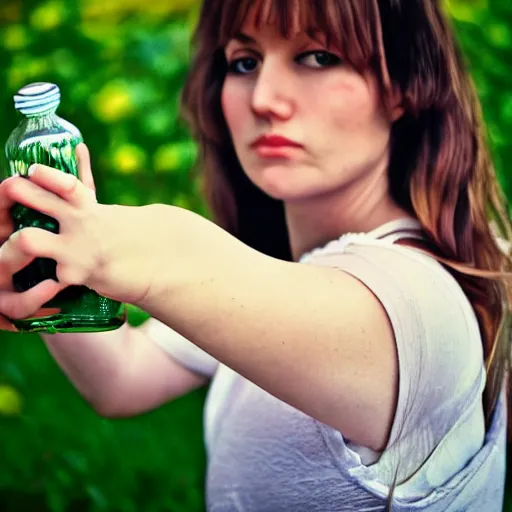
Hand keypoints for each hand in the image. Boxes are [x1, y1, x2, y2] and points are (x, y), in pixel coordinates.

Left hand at [0, 144, 148, 324]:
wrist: (145, 264)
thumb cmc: (114, 231)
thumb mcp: (98, 205)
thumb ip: (83, 179)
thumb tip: (78, 146)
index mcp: (87, 206)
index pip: (67, 185)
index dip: (47, 175)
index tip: (32, 169)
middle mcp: (80, 225)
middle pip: (40, 203)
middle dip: (20, 192)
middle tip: (8, 188)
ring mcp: (74, 251)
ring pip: (28, 240)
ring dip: (15, 237)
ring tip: (9, 239)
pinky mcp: (71, 276)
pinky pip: (42, 270)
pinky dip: (35, 271)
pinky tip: (32, 271)